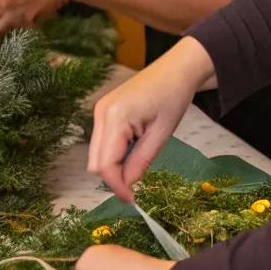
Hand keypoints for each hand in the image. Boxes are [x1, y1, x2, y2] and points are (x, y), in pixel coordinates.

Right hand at [87, 37, 215, 200]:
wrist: (175, 69)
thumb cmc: (173, 96)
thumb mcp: (162, 133)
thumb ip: (141, 161)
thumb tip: (127, 185)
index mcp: (115, 117)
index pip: (105, 164)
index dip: (116, 185)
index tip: (132, 200)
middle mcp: (101, 114)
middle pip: (95, 161)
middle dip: (113, 178)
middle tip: (135, 190)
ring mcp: (100, 111)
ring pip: (96, 154)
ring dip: (114, 167)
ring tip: (137, 167)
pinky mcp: (104, 112)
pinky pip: (102, 142)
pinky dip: (114, 154)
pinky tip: (133, 152)